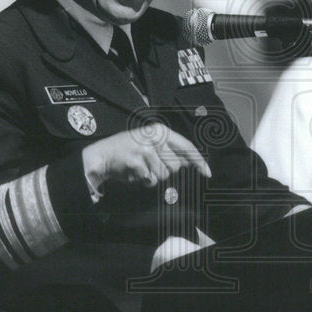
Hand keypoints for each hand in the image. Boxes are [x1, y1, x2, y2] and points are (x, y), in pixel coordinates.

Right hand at [82, 124, 211, 189]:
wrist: (103, 155)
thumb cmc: (130, 149)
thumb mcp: (151, 142)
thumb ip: (171, 149)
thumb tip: (192, 162)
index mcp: (161, 131)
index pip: (187, 146)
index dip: (199, 161)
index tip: (208, 173)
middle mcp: (155, 138)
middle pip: (176, 166)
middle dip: (167, 170)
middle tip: (151, 163)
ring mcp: (146, 150)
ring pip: (164, 175)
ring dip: (155, 177)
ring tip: (143, 167)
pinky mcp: (137, 163)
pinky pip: (151, 180)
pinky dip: (145, 181)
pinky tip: (136, 172)